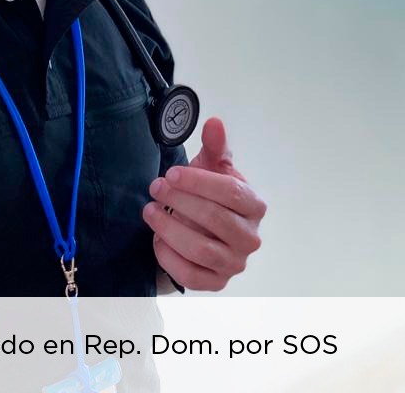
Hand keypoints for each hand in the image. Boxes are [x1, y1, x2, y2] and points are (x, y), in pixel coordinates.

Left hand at [143, 117, 266, 291]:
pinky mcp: (216, 283)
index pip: (231, 193)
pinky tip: (156, 239)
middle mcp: (250, 238)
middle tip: (155, 189)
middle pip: (216, 220)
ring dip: (170, 229)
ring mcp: (235, 264)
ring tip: (149, 211)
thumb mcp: (211, 168)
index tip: (171, 174)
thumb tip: (214, 122)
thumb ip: (215, 147)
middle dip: (180, 202)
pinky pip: (191, 275)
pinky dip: (169, 257)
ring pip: (201, 250)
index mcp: (254, 206)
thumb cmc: (209, 195)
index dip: (199, 183)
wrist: (202, 231)